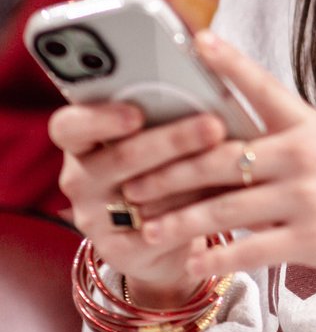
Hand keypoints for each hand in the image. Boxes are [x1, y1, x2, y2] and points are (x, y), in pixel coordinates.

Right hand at [50, 100, 230, 304]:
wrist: (162, 231)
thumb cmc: (162, 162)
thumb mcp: (153, 133)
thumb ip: (165, 109)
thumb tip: (209, 79)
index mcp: (81, 142)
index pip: (68, 126)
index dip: (98, 119)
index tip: (136, 113)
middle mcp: (81, 180)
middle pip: (121, 158)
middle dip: (173, 140)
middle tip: (213, 126)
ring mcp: (96, 220)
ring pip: (144, 195)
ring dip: (190, 175)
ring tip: (231, 157)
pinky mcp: (121, 252)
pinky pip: (160, 230)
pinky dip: (194, 210)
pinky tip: (224, 194)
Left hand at [124, 30, 315, 301]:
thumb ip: (297, 146)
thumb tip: (247, 148)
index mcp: (311, 125)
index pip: (261, 86)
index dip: (226, 62)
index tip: (196, 39)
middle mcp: (302, 155)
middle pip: (219, 155)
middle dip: (168, 169)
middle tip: (131, 177)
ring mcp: (305, 198)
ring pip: (222, 206)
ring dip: (177, 218)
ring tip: (144, 227)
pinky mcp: (310, 240)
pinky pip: (248, 250)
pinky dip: (215, 259)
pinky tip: (192, 265)